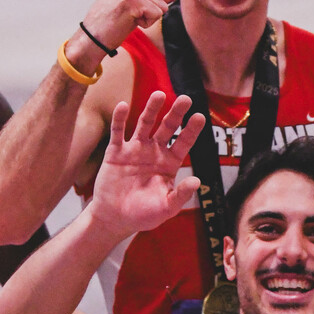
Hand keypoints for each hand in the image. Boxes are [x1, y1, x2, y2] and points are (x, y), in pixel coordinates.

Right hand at [78, 0, 176, 53]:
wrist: (94, 36)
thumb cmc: (116, 19)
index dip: (155, 0)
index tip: (133, 5)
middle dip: (152, 9)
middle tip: (130, 12)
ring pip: (163, 5)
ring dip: (149, 17)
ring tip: (128, 16)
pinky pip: (157, 14)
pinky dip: (146, 23)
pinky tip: (129, 21)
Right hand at [90, 92, 204, 242]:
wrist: (114, 219)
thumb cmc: (143, 214)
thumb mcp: (166, 208)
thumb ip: (180, 195)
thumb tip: (197, 181)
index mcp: (169, 163)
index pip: (183, 142)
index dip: (191, 130)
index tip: (199, 117)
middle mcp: (154, 152)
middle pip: (167, 127)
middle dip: (175, 113)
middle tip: (185, 98)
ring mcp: (134, 149)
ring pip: (144, 124)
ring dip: (151, 109)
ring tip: (159, 95)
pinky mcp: (115, 152)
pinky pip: (117, 132)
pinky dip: (119, 119)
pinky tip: (123, 106)